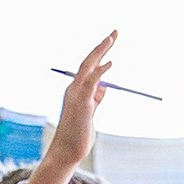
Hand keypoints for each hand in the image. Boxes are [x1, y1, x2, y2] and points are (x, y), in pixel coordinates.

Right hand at [43, 32, 115, 169]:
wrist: (68, 151)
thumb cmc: (78, 133)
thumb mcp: (90, 111)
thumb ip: (96, 98)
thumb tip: (104, 86)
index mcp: (76, 90)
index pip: (89, 65)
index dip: (100, 51)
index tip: (111, 39)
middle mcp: (74, 88)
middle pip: (89, 61)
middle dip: (102, 45)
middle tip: (115, 32)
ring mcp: (76, 95)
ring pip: (88, 66)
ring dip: (100, 51)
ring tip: (111, 38)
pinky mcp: (81, 103)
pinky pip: (91, 82)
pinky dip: (100, 71)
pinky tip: (110, 63)